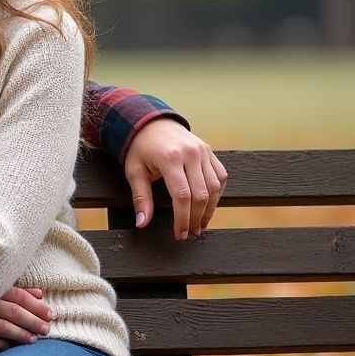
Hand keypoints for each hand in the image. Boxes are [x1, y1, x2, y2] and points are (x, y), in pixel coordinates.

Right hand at [0, 287, 51, 350]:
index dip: (36, 305)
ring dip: (22, 335)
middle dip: (34, 321)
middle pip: (14, 313)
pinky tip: (13, 345)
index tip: (49, 312)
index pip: (18, 296)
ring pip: (4, 329)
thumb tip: (39, 294)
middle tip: (46, 328)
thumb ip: (15, 289)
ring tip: (34, 339)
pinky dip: (3, 344)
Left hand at [124, 119, 226, 239]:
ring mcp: (202, 150)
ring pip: (215, 188)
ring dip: (209, 210)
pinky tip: (208, 205)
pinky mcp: (209, 150)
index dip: (183, 219)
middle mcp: (190, 153)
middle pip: (201, 195)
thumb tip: (142, 223)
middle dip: (196, 219)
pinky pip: (220, 176)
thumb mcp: (134, 171)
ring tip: (200, 224)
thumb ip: (140, 198)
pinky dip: (217, 194)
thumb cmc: (139, 148)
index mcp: (170, 158)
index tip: (179, 234)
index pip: (182, 197)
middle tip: (191, 232)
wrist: (149, 121)